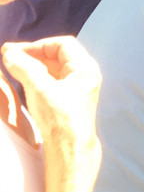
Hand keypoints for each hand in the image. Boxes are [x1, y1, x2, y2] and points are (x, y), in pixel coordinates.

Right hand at [1, 38, 101, 187]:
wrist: (68, 147)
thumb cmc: (60, 118)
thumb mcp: (39, 88)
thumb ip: (24, 67)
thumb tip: (9, 52)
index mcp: (85, 68)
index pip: (63, 44)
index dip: (38, 45)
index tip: (17, 51)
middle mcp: (84, 75)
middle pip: (57, 55)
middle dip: (33, 54)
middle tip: (9, 55)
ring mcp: (77, 87)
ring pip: (53, 68)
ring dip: (33, 64)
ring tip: (12, 65)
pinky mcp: (68, 99)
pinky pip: (52, 80)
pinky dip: (37, 76)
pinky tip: (23, 78)